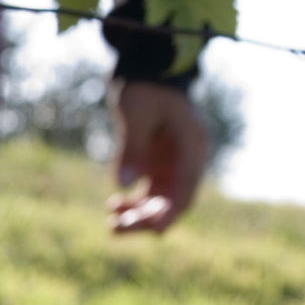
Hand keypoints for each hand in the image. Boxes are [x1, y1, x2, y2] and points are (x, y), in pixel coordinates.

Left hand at [108, 79, 208, 233]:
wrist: (144, 73)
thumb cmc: (145, 89)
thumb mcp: (136, 115)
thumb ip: (132, 148)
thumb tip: (123, 184)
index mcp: (193, 147)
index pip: (186, 188)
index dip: (172, 212)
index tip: (156, 231)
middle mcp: (187, 161)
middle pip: (173, 202)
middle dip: (147, 219)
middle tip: (117, 228)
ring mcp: (173, 166)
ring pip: (160, 203)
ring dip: (138, 216)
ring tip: (111, 226)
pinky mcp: (157, 167)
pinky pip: (148, 194)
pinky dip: (133, 203)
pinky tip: (113, 207)